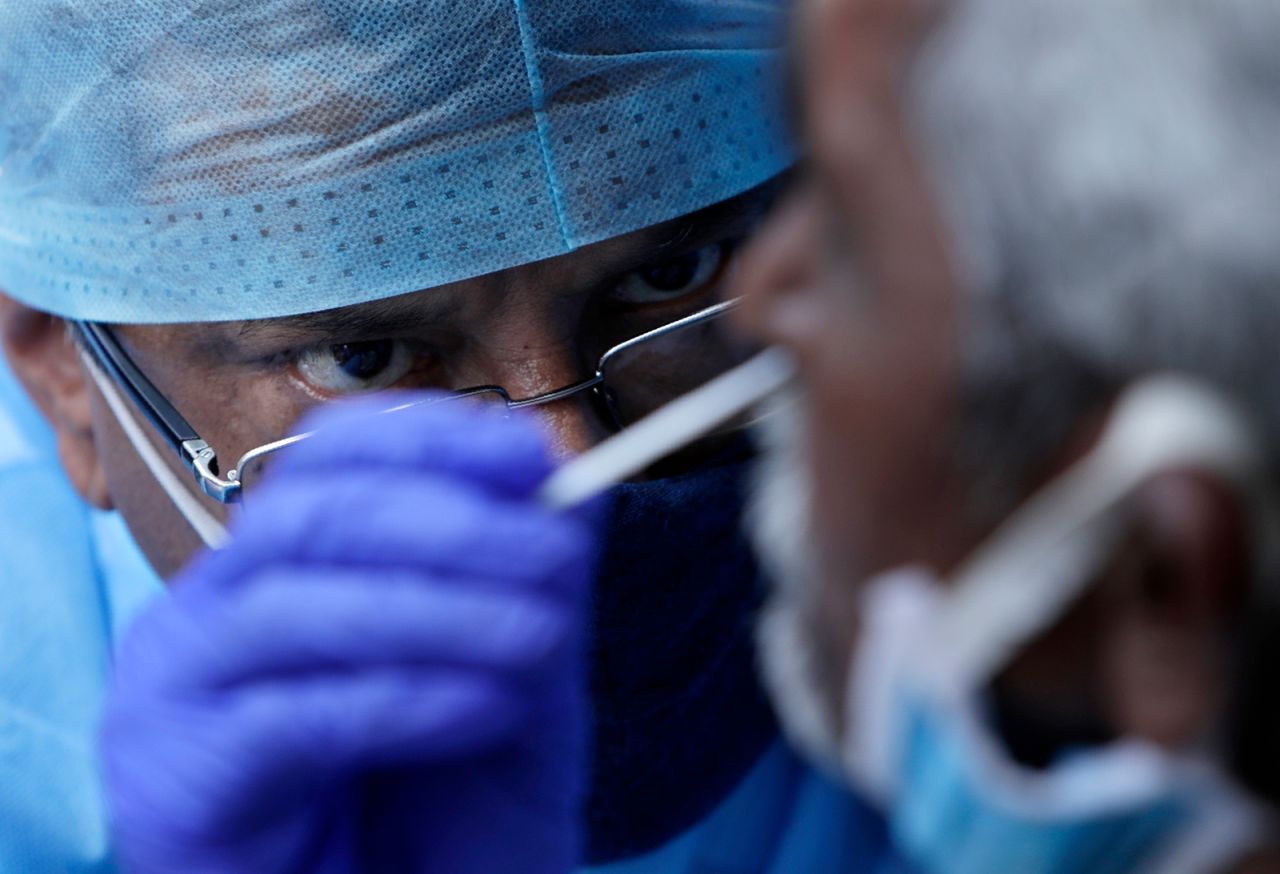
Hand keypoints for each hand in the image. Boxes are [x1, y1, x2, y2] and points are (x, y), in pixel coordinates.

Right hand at [100, 397, 598, 873]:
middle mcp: (207, 611)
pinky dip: (404, 700)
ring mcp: (174, 692)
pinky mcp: (175, 781)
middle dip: (450, 525)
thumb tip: (572, 468)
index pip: (330, 457)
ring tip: (542, 635)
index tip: (535, 455)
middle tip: (556, 555)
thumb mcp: (508, 671)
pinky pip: (290, 718)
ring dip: (439, 611)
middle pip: (311, 516)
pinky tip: (488, 707)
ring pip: (294, 607)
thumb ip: (524, 575)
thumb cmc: (444, 805)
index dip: (432, 440)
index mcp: (275, 566)